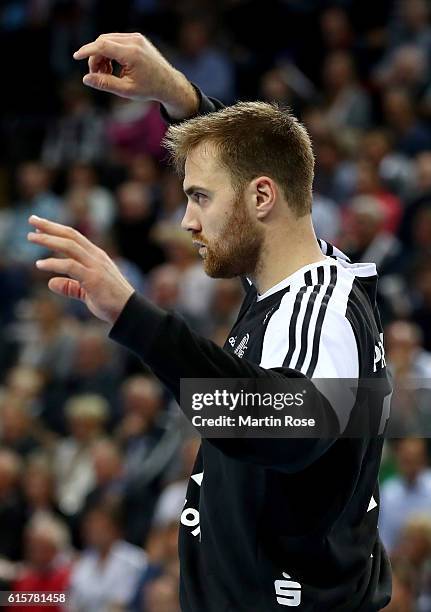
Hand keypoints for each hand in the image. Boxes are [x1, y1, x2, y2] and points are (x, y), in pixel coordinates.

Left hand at [27, 215, 134, 325]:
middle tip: (32, 219)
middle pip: (70, 235)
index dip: (56, 230)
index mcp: (96, 257)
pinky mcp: (93, 278)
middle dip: (50, 226)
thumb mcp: (87, 291)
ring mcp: (96, 266)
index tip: (40, 227)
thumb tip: (50, 282)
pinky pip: (70, 266)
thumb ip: (70, 286)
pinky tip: (39, 264)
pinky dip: (53, 263)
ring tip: (31, 237)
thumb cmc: (110, 302)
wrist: (129, 312)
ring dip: (48, 239)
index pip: (74, 237)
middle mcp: (96, 257)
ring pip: (69, 246)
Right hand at [73, 32, 198, 119]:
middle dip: (95, 57)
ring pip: (108, 40)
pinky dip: (109, 52)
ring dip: (102, 55)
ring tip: (106, 73)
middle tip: (96, 74)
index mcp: (132, 53)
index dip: (87, 51)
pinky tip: (112, 67)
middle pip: (103, 42)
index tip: (76, 56)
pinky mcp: (137, 38)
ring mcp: (136, 38)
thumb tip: (85, 79)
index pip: (103, 45)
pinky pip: (116, 40)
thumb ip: (105, 83)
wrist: (168, 83)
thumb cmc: (149, 89)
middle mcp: (134, 41)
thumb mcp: (126, 90)